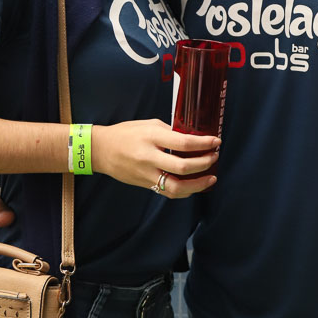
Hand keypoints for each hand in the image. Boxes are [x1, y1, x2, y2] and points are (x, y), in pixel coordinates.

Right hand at [91, 119, 219, 197]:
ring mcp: (147, 174)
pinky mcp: (146, 185)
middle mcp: (149, 158)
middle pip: (183, 167)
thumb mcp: (149, 125)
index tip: (216, 141)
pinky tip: (195, 186)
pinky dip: (185, 191)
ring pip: (177, 187)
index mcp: (151, 138)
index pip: (184, 143)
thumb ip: (170, 132)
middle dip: (204, 163)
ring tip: (211, 178)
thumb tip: (192, 139)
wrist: (101, 150)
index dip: (204, 143)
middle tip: (214, 156)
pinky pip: (169, 192)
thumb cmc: (125, 133)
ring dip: (199, 184)